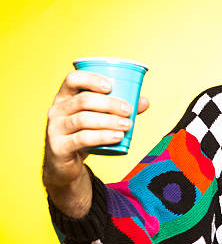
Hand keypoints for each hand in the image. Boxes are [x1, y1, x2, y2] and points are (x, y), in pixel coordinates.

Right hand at [43, 70, 149, 192]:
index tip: (111, 86)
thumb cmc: (83, 133)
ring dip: (109, 121)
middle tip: (128, 110)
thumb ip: (119, 109)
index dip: (91, 79)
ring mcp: (55, 128)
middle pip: (83, 100)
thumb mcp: (98, 118)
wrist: (65, 164)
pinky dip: (103, 136)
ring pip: (83, 119)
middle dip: (110, 104)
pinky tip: (117, 136)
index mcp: (65, 96)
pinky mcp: (58, 147)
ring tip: (127, 124)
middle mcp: (56, 109)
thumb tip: (144, 101)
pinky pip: (82, 138)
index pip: (72, 79)